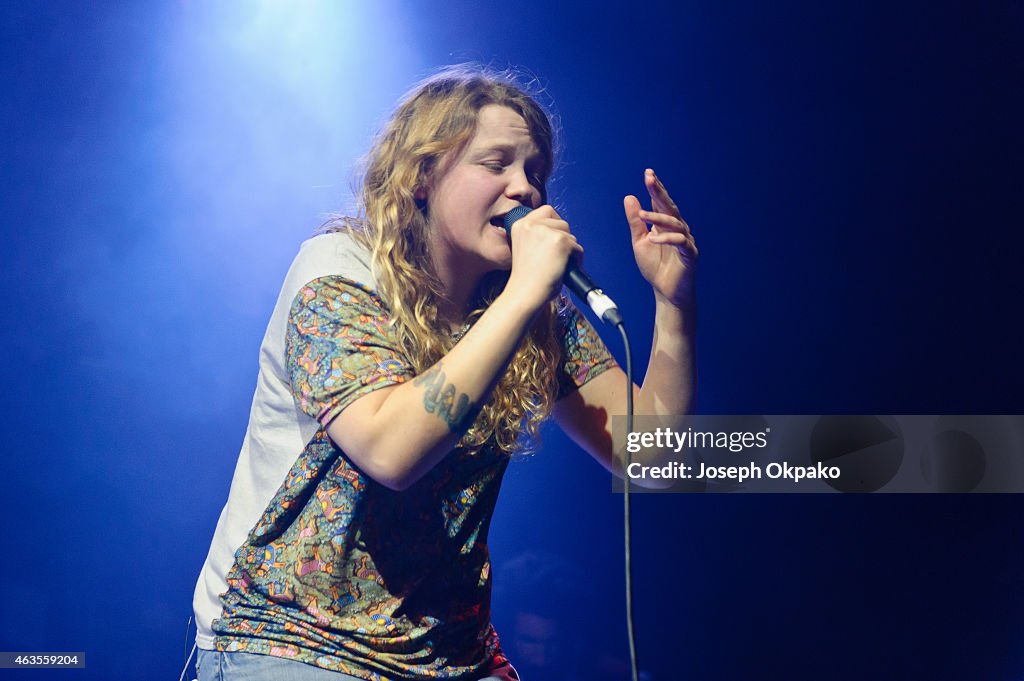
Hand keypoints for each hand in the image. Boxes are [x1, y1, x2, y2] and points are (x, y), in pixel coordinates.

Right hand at [506, 205, 582, 309]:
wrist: (526, 293)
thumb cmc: (527, 278)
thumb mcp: (525, 248)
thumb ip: (537, 236)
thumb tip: (560, 233)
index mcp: (520, 225)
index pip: (546, 211)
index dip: (554, 224)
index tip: (553, 239)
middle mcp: (531, 224)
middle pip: (561, 221)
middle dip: (564, 237)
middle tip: (558, 255)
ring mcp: (546, 231)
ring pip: (570, 234)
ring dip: (570, 249)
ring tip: (559, 265)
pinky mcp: (560, 241)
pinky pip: (577, 247)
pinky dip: (576, 259)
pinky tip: (564, 269)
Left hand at [624, 169, 696, 306]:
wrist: (666, 292)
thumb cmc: (655, 267)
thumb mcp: (639, 242)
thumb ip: (635, 222)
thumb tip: (630, 197)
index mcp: (665, 225)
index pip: (661, 203)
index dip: (655, 189)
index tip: (648, 174)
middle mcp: (678, 229)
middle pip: (670, 207)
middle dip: (660, 192)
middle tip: (650, 179)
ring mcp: (685, 241)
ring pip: (674, 223)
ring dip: (658, 218)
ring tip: (642, 215)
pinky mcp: (690, 254)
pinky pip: (681, 242)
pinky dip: (667, 239)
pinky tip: (653, 238)